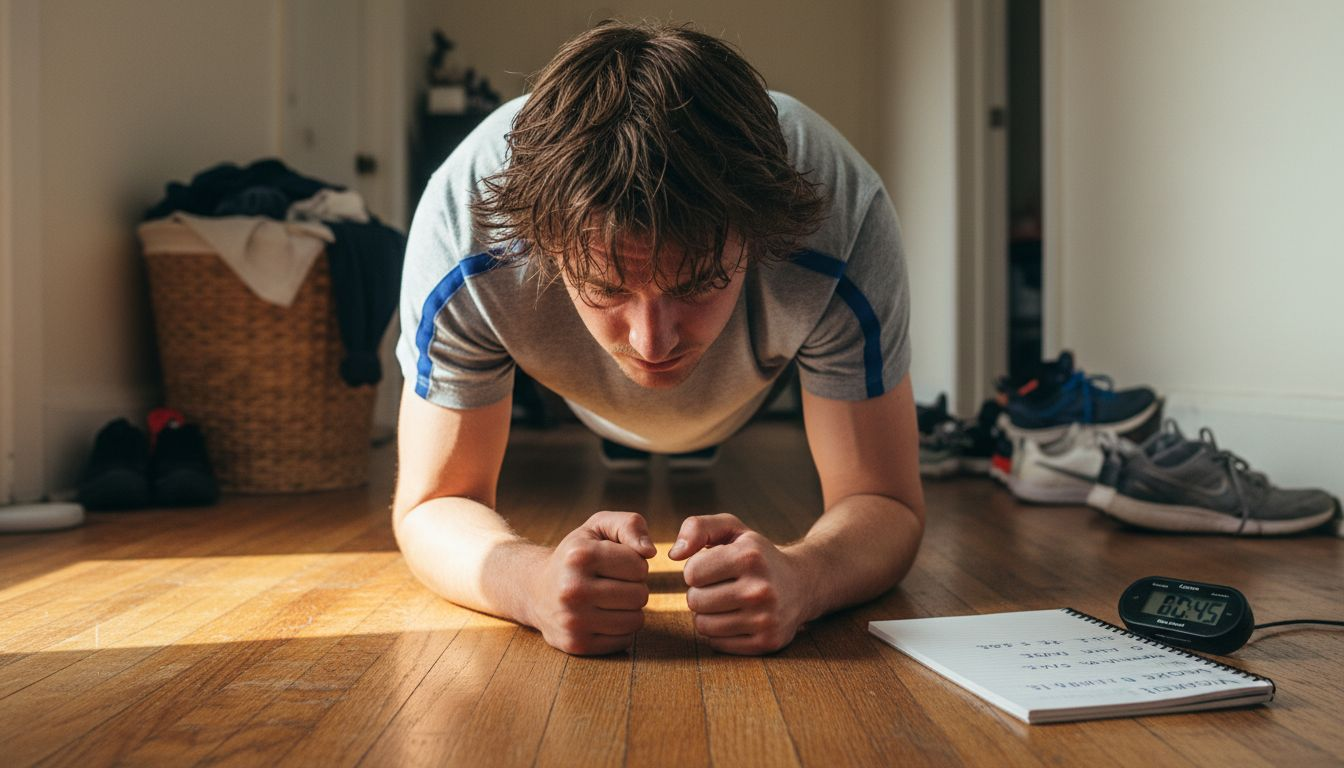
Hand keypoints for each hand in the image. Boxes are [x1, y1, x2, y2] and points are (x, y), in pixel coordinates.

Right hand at [525, 511, 656, 654]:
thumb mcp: (598, 527)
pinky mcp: (576, 644)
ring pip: (636, 620)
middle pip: (640, 595)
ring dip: (629, 609)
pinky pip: (624, 640)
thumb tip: (650, 551)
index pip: (639, 566)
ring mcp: (573, 620)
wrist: (535, 589)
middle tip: (612, 583)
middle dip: (633, 587)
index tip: (616, 563)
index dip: (635, 563)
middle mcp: (573, 589)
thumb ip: (630, 525)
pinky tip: (602, 617)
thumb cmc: (576, 555)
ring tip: (608, 599)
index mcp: (580, 556)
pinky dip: (620, 629)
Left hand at [668, 514, 811, 654]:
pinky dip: (719, 632)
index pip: (691, 573)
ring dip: (707, 613)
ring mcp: (765, 619)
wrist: (801, 584)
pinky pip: (717, 643)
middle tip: (720, 586)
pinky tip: (735, 617)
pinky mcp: (766, 642)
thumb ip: (697, 527)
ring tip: (726, 601)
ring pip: (703, 625)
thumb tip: (674, 555)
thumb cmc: (757, 555)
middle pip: (695, 601)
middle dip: (700, 592)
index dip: (697, 570)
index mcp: (750, 557)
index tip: (714, 568)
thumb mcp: (731, 530)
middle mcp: (760, 589)